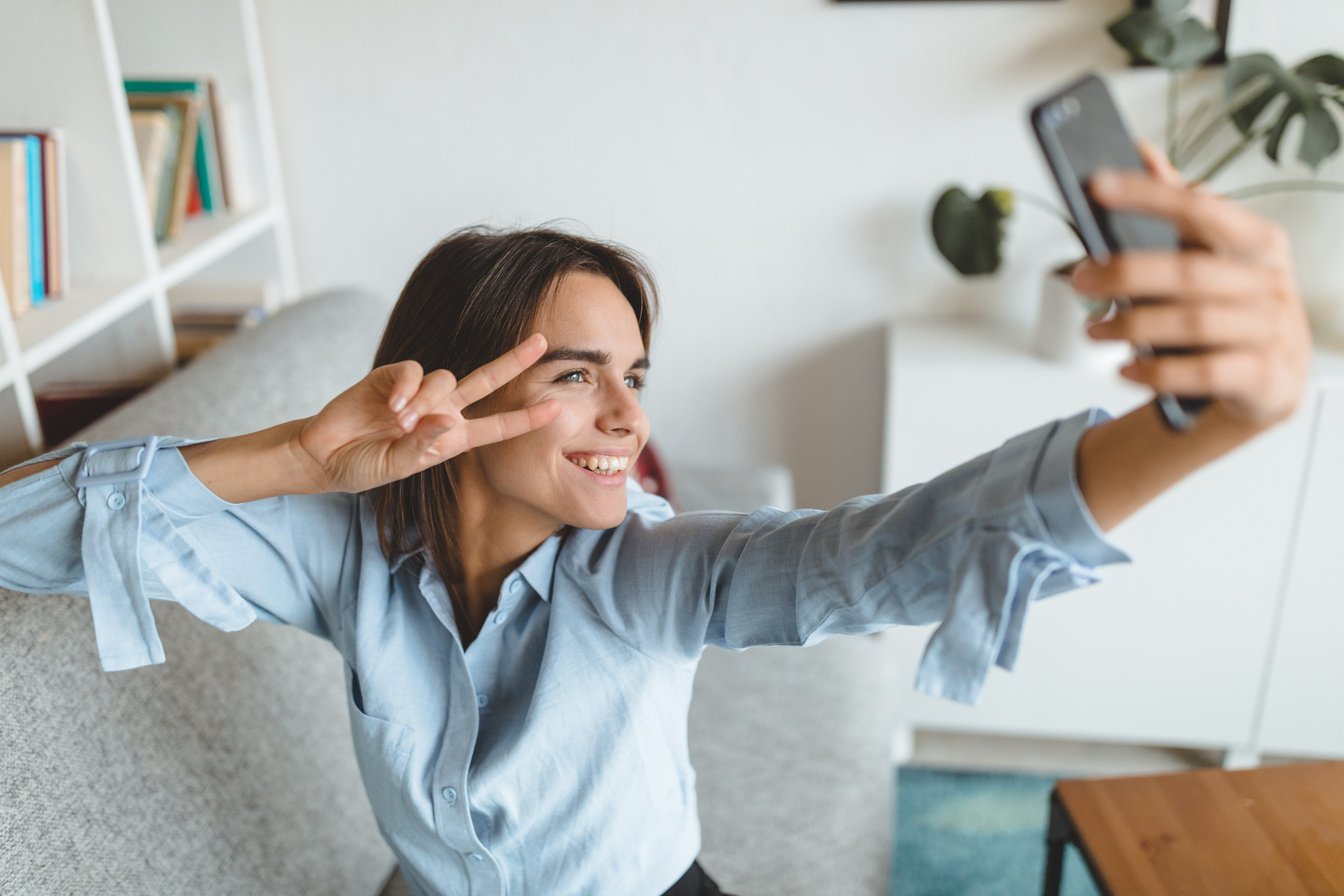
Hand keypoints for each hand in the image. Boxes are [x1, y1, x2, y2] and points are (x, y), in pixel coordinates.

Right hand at [293, 334, 559, 492]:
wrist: (324, 455)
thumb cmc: (364, 466)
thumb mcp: (397, 466)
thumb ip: (422, 446)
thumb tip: (446, 420)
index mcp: (452, 437)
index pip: (496, 426)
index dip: (525, 418)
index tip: (556, 409)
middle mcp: (441, 410)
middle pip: (485, 379)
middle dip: (513, 360)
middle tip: (542, 341)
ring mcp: (418, 392)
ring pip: (444, 378)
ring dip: (425, 400)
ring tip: (398, 422)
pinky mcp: (392, 376)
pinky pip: (412, 371)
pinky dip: (405, 386)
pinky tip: (390, 405)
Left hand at [1073, 141, 1312, 430]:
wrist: (1273, 378)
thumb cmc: (1234, 307)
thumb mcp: (1217, 256)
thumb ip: (1182, 209)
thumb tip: (1144, 155)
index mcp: (1257, 241)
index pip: (1201, 209)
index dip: (1149, 196)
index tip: (1098, 185)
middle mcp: (1269, 282)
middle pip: (1189, 272)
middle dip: (1125, 273)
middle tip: (1081, 278)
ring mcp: (1270, 330)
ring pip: (1193, 323)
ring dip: (1132, 326)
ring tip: (1095, 329)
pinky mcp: (1263, 376)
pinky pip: (1202, 372)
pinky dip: (1156, 372)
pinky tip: (1125, 370)